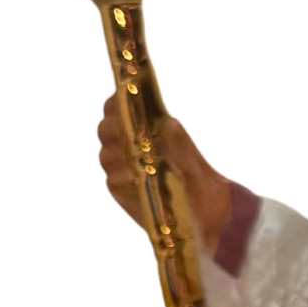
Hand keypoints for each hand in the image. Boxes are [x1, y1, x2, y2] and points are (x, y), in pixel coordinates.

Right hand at [95, 95, 233, 248]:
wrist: (202, 203)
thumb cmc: (192, 168)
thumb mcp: (186, 147)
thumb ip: (173, 134)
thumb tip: (167, 123)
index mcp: (136, 124)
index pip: (114, 106)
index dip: (116, 104)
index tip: (125, 105)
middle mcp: (121, 143)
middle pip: (105, 129)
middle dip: (115, 129)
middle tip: (131, 134)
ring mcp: (117, 166)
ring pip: (106, 155)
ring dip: (119, 155)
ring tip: (139, 158)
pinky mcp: (119, 188)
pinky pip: (113, 179)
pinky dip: (124, 177)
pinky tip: (139, 178)